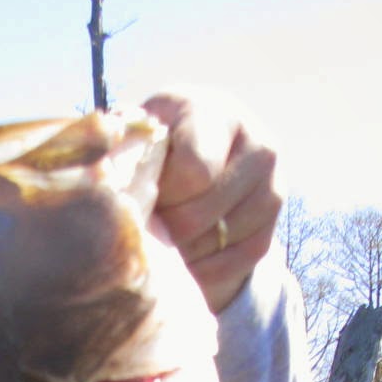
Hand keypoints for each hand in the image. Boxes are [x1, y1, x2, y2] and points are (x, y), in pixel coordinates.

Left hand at [142, 91, 282, 313]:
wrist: (196, 164)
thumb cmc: (155, 149)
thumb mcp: (138, 137)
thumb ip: (123, 148)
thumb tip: (110, 176)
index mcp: (215, 113)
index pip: (194, 171)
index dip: (162, 191)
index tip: (147, 188)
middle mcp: (257, 146)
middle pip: (198, 215)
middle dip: (166, 223)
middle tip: (153, 214)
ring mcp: (271, 188)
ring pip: (213, 244)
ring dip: (180, 248)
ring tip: (168, 230)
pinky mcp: (271, 229)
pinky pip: (230, 267)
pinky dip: (200, 268)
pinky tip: (186, 250)